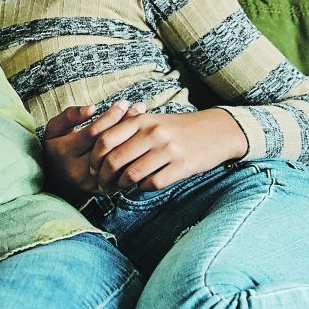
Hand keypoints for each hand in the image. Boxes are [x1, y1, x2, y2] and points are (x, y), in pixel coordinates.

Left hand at [50, 101, 245, 193]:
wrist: (216, 131)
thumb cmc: (177, 128)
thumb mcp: (152, 120)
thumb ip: (128, 128)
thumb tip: (98, 149)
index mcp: (141, 119)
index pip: (104, 139)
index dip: (94, 158)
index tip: (93, 169)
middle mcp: (153, 133)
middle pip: (114, 160)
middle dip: (104, 177)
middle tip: (103, 186)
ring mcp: (168, 150)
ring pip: (131, 174)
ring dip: (122, 186)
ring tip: (120, 188)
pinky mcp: (182, 166)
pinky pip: (152, 183)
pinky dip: (143, 188)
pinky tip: (143, 186)